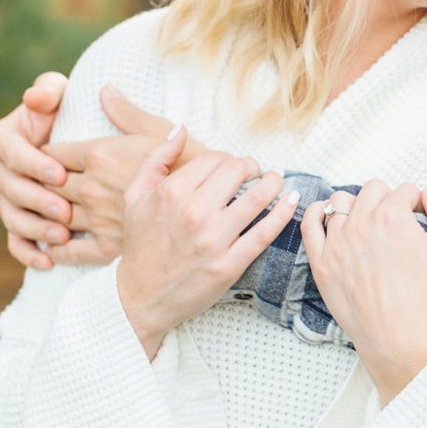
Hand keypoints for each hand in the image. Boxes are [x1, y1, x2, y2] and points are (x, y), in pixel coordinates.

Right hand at [0, 72, 70, 270]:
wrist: (75, 144)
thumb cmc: (67, 112)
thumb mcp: (59, 96)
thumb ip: (47, 91)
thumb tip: (35, 97)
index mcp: (1, 138)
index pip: (12, 153)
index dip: (34, 164)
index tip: (60, 173)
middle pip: (11, 189)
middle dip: (38, 201)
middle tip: (65, 210)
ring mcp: (4, 198)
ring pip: (12, 217)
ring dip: (35, 229)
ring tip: (63, 236)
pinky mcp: (16, 220)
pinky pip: (15, 241)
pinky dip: (28, 254)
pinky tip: (47, 262)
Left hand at [41, 85, 210, 265]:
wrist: (215, 205)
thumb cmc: (191, 162)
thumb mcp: (157, 130)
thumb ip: (125, 113)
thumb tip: (104, 89)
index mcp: (99, 155)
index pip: (52, 152)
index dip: (42, 154)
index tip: (41, 156)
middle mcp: (92, 186)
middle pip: (46, 184)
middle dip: (35, 183)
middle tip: (29, 183)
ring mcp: (98, 218)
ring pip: (52, 216)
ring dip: (39, 214)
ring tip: (35, 212)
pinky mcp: (109, 245)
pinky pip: (71, 250)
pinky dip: (55, 248)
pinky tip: (50, 246)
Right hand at [117, 127, 298, 359]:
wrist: (139, 298)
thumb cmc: (140, 245)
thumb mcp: (134, 196)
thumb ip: (156, 159)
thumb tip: (181, 129)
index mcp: (172, 192)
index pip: (216, 159)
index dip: (229, 158)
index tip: (233, 166)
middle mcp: (194, 213)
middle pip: (238, 172)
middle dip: (252, 166)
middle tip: (256, 172)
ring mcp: (213, 240)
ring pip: (258, 198)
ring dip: (274, 183)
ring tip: (277, 180)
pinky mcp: (229, 265)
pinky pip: (264, 233)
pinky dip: (283, 214)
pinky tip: (292, 201)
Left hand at [300, 181, 426, 405]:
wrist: (398, 338)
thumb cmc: (425, 298)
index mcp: (392, 216)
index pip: (406, 190)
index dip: (417, 203)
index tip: (418, 219)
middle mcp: (361, 222)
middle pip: (374, 189)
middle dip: (388, 199)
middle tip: (396, 222)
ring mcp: (337, 241)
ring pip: (341, 200)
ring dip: (357, 205)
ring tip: (366, 223)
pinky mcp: (321, 261)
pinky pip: (310, 222)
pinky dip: (317, 212)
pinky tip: (328, 216)